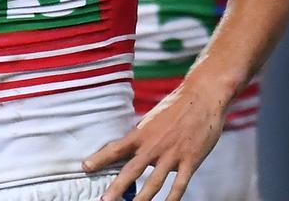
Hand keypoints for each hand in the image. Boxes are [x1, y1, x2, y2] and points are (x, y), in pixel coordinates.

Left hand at [83, 84, 225, 200]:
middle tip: (104, 200)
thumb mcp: (154, 120)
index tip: (85, 167)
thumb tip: (133, 153)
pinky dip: (172, 198)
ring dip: (142, 198)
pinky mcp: (190, 160)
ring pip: (154, 182)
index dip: (100, 158)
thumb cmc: (177, 107)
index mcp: (143, 133)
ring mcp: (172, 153)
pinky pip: (180, 184)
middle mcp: (154, 145)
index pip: (117, 148)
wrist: (203, 97)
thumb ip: (144, 138)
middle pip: (132, 170)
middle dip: (117, 187)